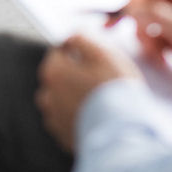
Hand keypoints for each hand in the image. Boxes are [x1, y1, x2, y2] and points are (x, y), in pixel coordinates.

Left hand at [35, 34, 140, 151]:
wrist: (123, 134)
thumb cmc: (115, 91)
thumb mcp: (103, 53)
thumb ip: (83, 38)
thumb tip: (72, 34)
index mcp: (53, 73)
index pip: (58, 53)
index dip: (77, 52)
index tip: (93, 57)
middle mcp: (47, 96)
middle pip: (58, 78)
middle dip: (74, 75)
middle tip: (99, 78)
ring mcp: (54, 119)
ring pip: (61, 100)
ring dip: (74, 97)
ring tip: (98, 100)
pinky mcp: (64, 137)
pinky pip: (68, 121)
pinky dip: (78, 117)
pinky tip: (96, 116)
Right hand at [111, 0, 171, 100]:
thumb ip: (158, 14)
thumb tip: (131, 8)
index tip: (131, 8)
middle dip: (141, 16)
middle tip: (141, 34)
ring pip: (146, 15)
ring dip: (146, 35)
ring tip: (157, 54)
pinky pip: (152, 32)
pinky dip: (152, 46)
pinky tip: (164, 60)